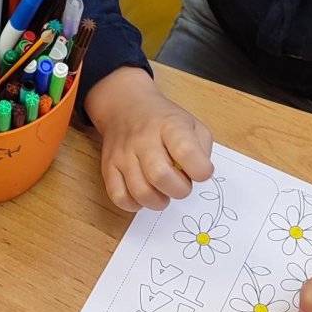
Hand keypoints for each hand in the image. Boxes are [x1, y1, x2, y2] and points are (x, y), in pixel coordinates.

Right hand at [85, 65, 213, 211]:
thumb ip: (202, 148)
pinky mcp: (108, 167)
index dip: (200, 170)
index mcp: (169, 125)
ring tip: (163, 190)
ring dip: (159, 201)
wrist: (125, 106)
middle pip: (160, 175)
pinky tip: (144, 193)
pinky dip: (135, 204)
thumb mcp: (191, 123)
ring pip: (140, 192)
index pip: (186, 151)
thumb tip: (200, 175)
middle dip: (179, 190)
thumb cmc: (163, 121)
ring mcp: (123, 154)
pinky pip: (119, 197)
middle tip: (181, 184)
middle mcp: (143, 139)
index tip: (202, 171)